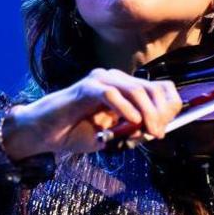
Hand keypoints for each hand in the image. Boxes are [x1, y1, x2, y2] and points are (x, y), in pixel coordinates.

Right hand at [2, 68, 182, 157]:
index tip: (164, 129)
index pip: (159, 88)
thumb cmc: (76, 133)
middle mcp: (115, 79)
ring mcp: (101, 80)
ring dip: (148, 113)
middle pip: (152, 88)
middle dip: (161, 112)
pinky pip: (112, 94)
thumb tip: (156, 130)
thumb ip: (134, 131)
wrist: (45, 133)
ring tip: (150, 131)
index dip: (168, 107)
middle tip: (158, 133)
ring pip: (136, 90)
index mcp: (124, 88)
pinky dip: (126, 108)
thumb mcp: (112, 135)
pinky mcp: (87, 87)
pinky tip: (132, 122)